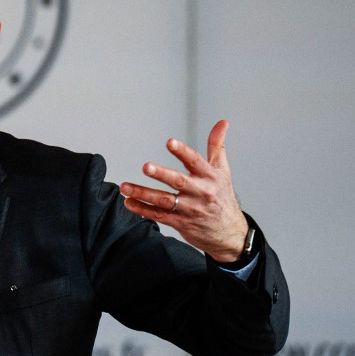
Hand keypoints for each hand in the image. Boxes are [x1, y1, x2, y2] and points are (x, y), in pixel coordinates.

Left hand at [119, 120, 248, 262]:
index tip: (170, 142)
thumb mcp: (223, 171)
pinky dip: (142, 209)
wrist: (229, 233)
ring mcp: (190, 209)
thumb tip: (222, 122)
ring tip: (124, 187)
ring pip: (164, 200)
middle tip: (145, 167)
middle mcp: (201, 192)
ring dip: (142, 193)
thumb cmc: (222, 196)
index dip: (182, 151)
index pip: (195, 161)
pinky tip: (129, 203)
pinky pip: (159, 215)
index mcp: (210, 176)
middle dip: (161, 174)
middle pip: (178, 181)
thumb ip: (217, 146)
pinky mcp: (181, 223)